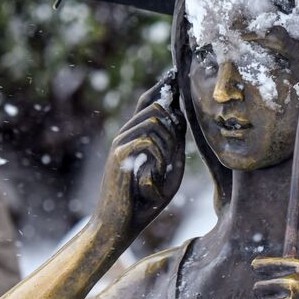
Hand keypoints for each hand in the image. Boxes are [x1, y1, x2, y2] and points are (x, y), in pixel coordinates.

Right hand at [95, 71, 185, 241]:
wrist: (118, 226)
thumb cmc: (144, 202)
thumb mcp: (168, 170)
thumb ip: (174, 145)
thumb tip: (180, 118)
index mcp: (134, 136)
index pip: (148, 101)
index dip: (162, 86)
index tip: (175, 72)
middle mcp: (124, 135)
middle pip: (156, 107)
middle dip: (174, 127)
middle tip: (171, 160)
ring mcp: (119, 143)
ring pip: (154, 122)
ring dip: (168, 147)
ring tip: (162, 172)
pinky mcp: (118, 156)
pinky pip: (148, 142)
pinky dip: (159, 159)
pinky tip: (154, 177)